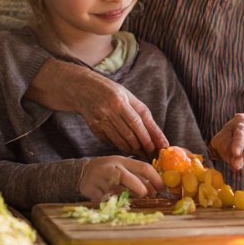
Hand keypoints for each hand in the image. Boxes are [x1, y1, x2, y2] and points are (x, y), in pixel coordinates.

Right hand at [29, 60, 167, 154]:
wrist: (84, 89)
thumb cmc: (112, 92)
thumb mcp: (128, 96)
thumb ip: (142, 114)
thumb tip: (157, 135)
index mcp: (119, 100)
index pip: (137, 122)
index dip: (149, 137)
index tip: (159, 147)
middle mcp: (109, 110)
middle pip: (130, 134)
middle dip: (143, 147)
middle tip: (153, 155)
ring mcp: (99, 120)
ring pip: (120, 141)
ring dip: (134, 149)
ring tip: (143, 154)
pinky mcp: (94, 128)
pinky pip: (110, 141)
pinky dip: (121, 146)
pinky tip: (128, 148)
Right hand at [79, 156, 163, 202]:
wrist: (84, 173)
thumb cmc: (110, 171)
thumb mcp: (124, 168)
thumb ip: (138, 177)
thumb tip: (157, 190)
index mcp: (123, 161)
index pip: (143, 168)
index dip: (155, 179)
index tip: (163, 189)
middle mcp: (112, 168)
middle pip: (127, 178)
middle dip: (140, 189)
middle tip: (147, 197)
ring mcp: (101, 179)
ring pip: (117, 190)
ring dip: (128, 197)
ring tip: (132, 199)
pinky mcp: (93, 190)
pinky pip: (106, 199)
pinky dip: (113, 202)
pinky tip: (114, 200)